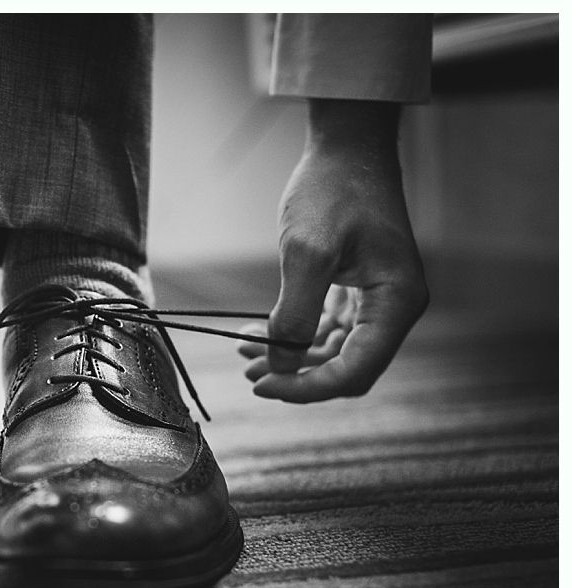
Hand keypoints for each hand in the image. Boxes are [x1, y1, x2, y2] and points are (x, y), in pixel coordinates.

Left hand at [239, 100, 427, 402]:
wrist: (345, 146)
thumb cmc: (332, 189)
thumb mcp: (307, 252)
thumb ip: (295, 314)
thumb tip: (281, 367)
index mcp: (396, 303)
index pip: (354, 371)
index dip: (307, 388)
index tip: (263, 385)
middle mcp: (395, 307)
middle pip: (345, 367)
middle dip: (295, 375)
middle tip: (249, 372)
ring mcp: (378, 300)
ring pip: (332, 351)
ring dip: (289, 357)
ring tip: (245, 353)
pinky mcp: (358, 290)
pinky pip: (327, 328)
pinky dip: (294, 334)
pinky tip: (258, 333)